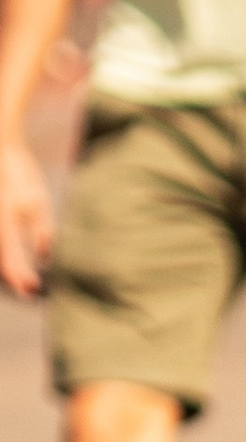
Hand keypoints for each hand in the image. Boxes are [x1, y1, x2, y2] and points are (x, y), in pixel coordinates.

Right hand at [0, 136, 50, 298]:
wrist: (2, 150)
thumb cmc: (21, 175)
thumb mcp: (38, 202)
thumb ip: (42, 231)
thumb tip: (45, 258)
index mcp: (6, 222)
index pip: (12, 258)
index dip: (21, 277)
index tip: (32, 291)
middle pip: (2, 259)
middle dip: (13, 276)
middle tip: (29, 292)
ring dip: (8, 267)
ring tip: (23, 280)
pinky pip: (2, 244)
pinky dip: (6, 256)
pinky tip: (15, 261)